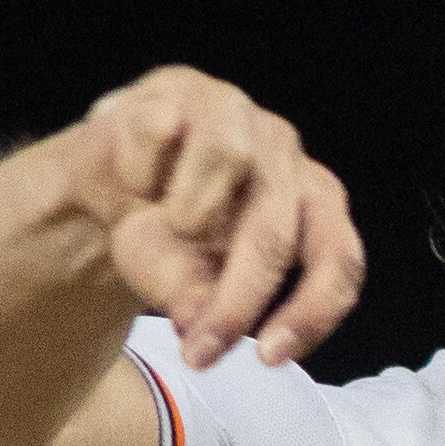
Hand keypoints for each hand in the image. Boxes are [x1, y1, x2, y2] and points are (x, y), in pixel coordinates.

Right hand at [68, 66, 364, 368]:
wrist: (106, 179)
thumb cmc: (165, 230)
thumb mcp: (182, 280)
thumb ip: (201, 300)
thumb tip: (200, 328)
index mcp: (309, 202)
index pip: (338, 259)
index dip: (311, 312)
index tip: (267, 358)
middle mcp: (284, 155)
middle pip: (277, 229)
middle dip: (236, 299)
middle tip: (197, 348)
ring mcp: (235, 113)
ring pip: (228, 157)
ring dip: (188, 211)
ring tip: (168, 223)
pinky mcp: (180, 88)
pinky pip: (161, 132)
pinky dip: (140, 173)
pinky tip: (136, 181)